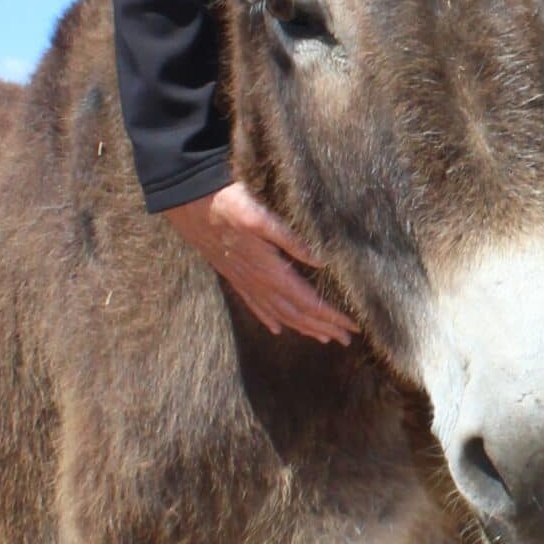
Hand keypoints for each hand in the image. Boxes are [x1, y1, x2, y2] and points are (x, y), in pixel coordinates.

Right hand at [162, 181, 356, 342]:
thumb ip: (291, 240)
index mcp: (270, 271)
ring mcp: (245, 282)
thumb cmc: (229, 205)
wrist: (191, 206)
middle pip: (297, 314)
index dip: (330, 316)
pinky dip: (269, 319)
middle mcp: (259, 283)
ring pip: (279, 314)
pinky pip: (255, 306)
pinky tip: (277, 329)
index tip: (352, 326)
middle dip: (323, 327)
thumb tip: (320, 260)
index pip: (308, 302)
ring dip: (302, 327)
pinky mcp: (235, 277)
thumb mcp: (262, 217)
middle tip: (347, 338)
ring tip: (322, 337)